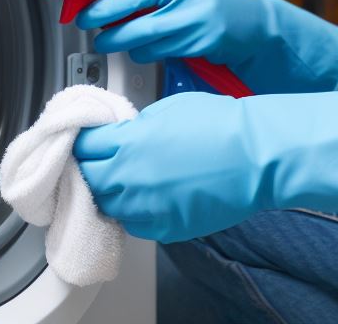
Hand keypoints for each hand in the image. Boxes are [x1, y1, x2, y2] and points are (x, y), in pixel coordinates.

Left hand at [72, 0, 337, 94]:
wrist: (258, 26)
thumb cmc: (214, 1)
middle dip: (96, 10)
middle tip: (82, 17)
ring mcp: (195, 9)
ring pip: (137, 29)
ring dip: (116, 38)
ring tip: (109, 39)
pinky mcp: (200, 37)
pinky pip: (154, 49)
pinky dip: (141, 52)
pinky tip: (143, 48)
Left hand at [73, 88, 337, 242]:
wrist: (254, 155)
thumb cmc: (219, 124)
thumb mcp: (167, 109)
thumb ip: (134, 127)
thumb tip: (119, 136)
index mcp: (129, 144)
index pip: (84, 145)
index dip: (82, 139)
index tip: (83, 137)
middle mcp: (131, 180)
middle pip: (88, 178)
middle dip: (89, 167)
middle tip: (97, 159)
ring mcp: (147, 209)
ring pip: (108, 205)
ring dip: (110, 190)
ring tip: (125, 177)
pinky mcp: (165, 228)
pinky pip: (135, 222)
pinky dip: (135, 209)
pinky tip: (149, 193)